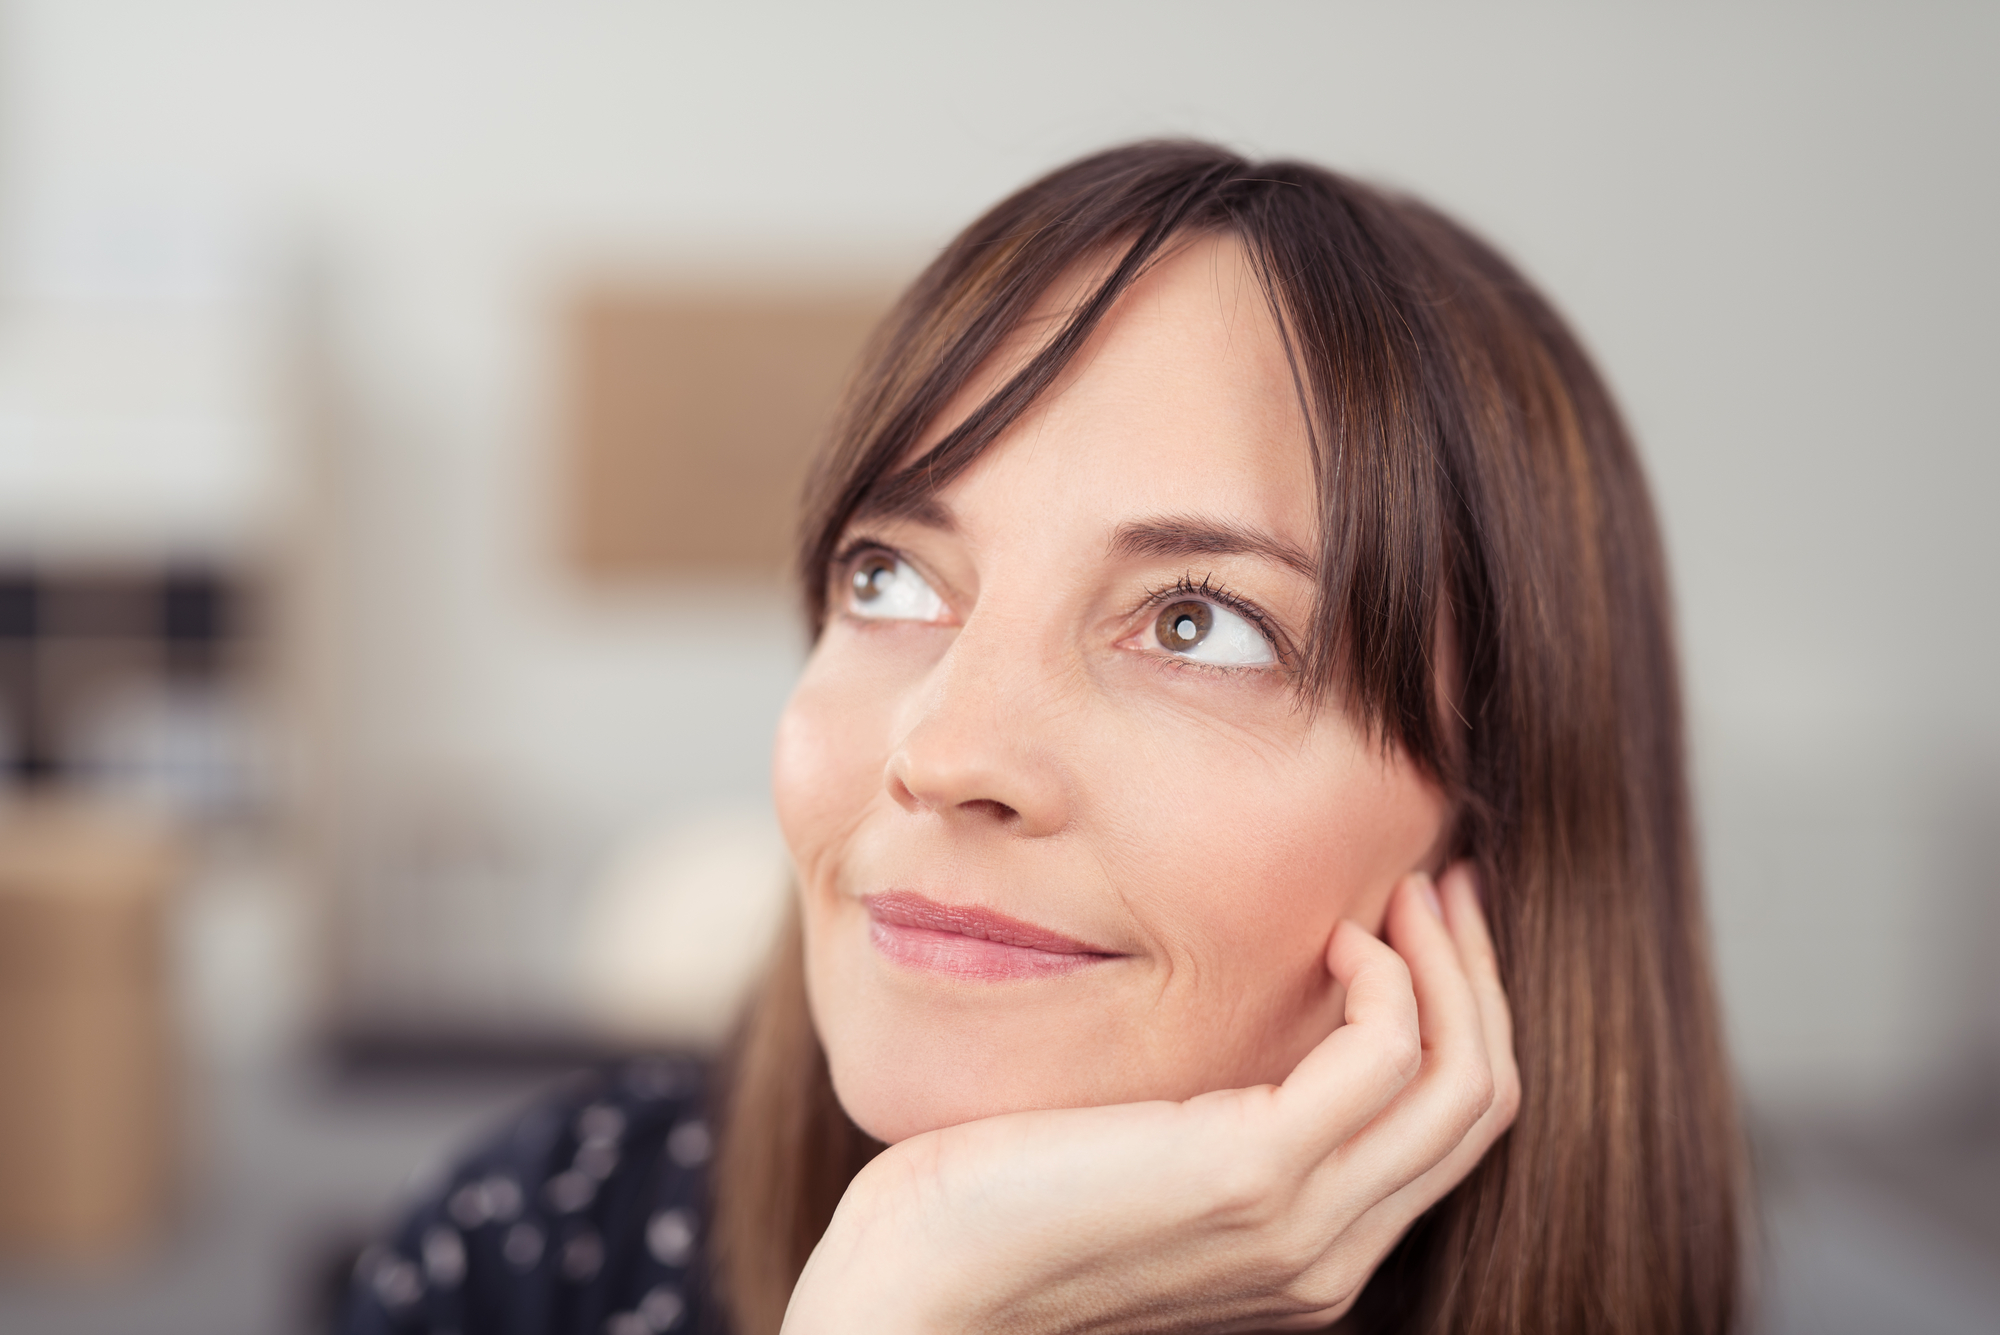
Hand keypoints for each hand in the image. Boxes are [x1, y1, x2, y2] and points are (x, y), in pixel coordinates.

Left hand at [781, 864, 1519, 1334]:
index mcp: (1310, 1251)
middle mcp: (1329, 1255)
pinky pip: (1386, 1056)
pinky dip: (1387, 979)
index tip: (1428, 918)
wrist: (919, 1287)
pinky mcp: (1254, 1177)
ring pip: (1460, 1080)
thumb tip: (1258, 1008)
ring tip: (1410, 889)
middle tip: (1450, 880)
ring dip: (1449, 963)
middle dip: (1477, 974)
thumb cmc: (999, 1203)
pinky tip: (1337, 935)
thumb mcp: (1139, 1151)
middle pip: (1476, 1100)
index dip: (1461, 1011)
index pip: (1446, 1128)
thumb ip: (1215, 1112)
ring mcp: (1301, 1225)